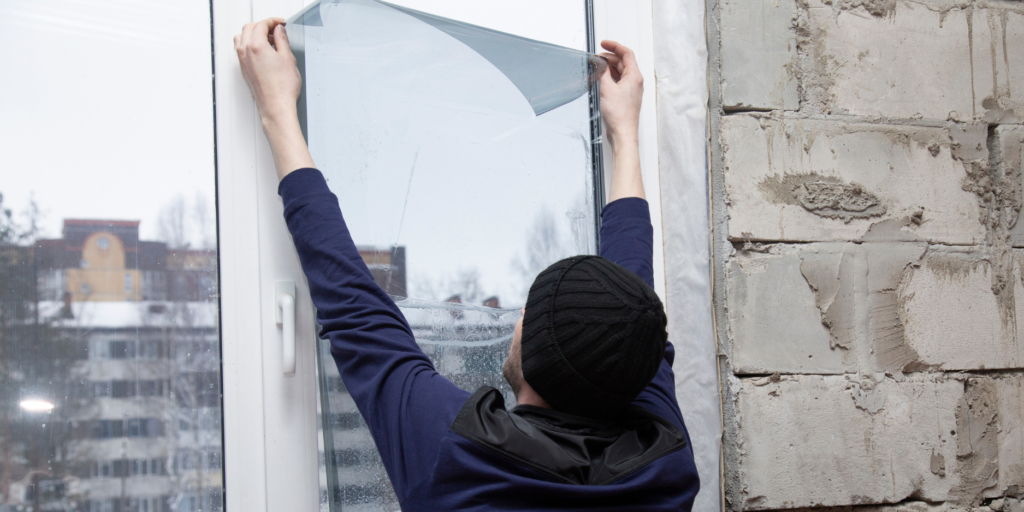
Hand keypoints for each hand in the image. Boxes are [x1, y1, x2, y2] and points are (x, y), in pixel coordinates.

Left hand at [234, 18, 313, 179]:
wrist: (276, 107)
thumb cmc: (283, 89)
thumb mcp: (288, 58)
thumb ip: (282, 40)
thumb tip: (279, 31)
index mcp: (256, 46)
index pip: (262, 25)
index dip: (273, 21)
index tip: (280, 23)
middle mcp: (245, 52)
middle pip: (249, 28)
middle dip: (263, 25)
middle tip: (276, 29)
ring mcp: (243, 62)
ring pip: (241, 38)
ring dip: (253, 34)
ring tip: (269, 39)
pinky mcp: (244, 70)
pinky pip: (241, 49)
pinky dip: (249, 44)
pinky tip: (263, 51)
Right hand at [597, 40, 642, 144]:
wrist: (623, 132)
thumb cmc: (620, 115)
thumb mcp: (606, 89)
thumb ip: (602, 72)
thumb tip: (598, 63)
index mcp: (634, 76)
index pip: (626, 53)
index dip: (614, 46)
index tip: (604, 43)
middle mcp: (635, 81)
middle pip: (623, 62)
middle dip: (609, 57)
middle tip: (597, 57)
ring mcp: (631, 89)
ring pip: (620, 71)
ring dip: (609, 67)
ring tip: (597, 67)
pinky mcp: (626, 97)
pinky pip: (619, 81)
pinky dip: (610, 77)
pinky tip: (601, 79)